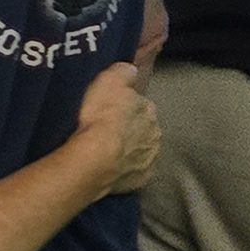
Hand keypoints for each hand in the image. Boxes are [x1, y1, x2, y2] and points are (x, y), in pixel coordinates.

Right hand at [69, 63, 159, 197]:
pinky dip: (124, 169)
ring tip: (105, 149)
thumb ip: (123, 72)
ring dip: (128, 149)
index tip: (110, 107)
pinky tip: (110, 166)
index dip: (125, 105)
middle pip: (142, 128)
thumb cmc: (100, 117)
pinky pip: (133, 171)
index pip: (141, 103)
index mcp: (149, 109)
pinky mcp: (140, 180)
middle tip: (106, 128)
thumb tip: (130, 70)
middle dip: (130, 128)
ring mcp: (149, 159)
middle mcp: (155, 134)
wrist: (94, 159)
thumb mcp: (108, 80)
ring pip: (140, 150)